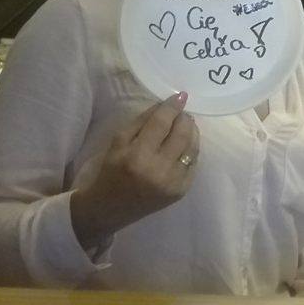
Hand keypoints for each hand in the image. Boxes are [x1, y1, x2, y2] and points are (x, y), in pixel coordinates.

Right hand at [70, 92, 199, 247]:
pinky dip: (191, 150)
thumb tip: (164, 104)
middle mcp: (159, 169)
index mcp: (137, 155)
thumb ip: (142, 121)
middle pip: (182, 134)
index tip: (180, 96)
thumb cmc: (110, 172)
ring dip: (192, 132)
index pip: (161, 123)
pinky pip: (193, 164)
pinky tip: (184, 145)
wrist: (110, 209)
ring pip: (192, 148)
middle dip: (185, 118)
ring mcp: (173, 182)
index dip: (172, 107)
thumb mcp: (118, 142)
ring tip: (186, 125)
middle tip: (182, 112)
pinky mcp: (181, 191)